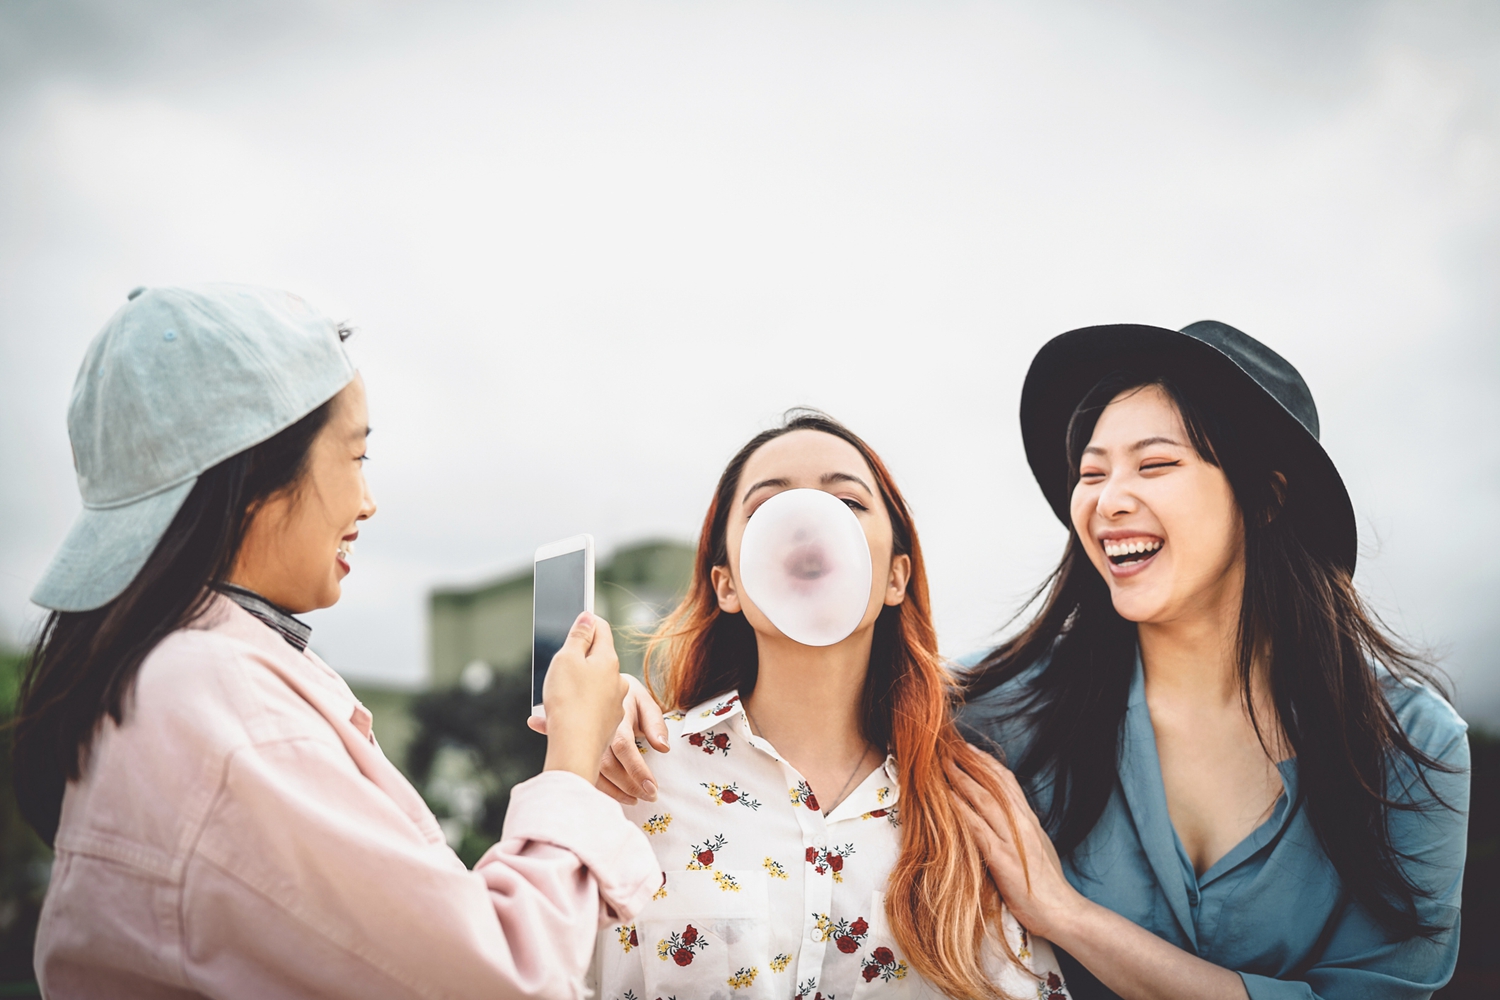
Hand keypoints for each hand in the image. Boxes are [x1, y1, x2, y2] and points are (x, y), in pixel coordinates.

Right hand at [529, 673, 669, 802]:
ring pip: (596, 773)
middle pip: (609, 765)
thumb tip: (663, 748)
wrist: (598, 687)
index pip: (624, 748)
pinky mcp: (579, 750)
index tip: (652, 789)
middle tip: (649, 797)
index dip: (637, 770)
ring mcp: (585, 741)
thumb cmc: (627, 697)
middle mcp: (596, 731)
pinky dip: (603, 789)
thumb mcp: (645, 702)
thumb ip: (656, 724)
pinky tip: (619, 795)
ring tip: (635, 800)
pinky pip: (588, 773)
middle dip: (630, 786)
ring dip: (616, 791)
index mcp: (615, 717)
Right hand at [536, 612, 628, 783]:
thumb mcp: (567, 659)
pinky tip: (557, 718)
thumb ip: (578, 637)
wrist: (575, 748)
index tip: (581, 620)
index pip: (602, 629)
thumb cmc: (569, 701)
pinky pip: (590, 710)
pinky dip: (576, 709)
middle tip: (560, 666)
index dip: (589, 622)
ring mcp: (614, 704)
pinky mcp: (607, 725)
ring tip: (554, 697)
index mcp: (608, 660)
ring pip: (594, 687)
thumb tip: (588, 618)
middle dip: (580, 659)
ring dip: (576, 687)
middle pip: (598, 659)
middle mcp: (616, 681)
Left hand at [945, 750, 1083, 940]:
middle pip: (994, 783)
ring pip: (985, 801)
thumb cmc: (1047, 885)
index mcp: (1029, 820)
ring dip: (962, 781)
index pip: (1007, 781)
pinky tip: (949, 801)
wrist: (1062, 911)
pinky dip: (963, 813)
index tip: (968, 749)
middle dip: (970, 763)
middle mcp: (1022, 824)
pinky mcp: (1004, 860)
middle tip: (949, 747)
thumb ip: (1020, 830)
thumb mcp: (1036, 848)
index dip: (986, 762)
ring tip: (943, 765)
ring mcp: (1013, 840)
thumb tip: (1005, 817)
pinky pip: (979, 830)